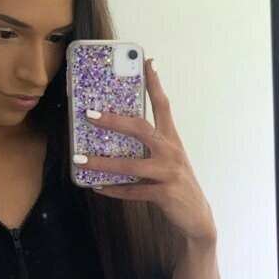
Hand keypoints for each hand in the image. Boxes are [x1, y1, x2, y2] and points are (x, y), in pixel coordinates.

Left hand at [75, 58, 216, 241]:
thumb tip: (117, 133)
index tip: (147, 62)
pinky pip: (133, 191)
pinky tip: (98, 187)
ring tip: (80, 160)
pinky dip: (114, 190)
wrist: (198, 216)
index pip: (163, 106)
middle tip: (90, 115)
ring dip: (102, 163)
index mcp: (172, 139)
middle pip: (141, 129)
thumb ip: (151, 145)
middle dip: (114, 121)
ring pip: (130, 165)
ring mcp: (169, 173)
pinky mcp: (164, 194)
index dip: (155, 84)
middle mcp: (171, 152)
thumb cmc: (177, 183)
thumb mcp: (169, 159)